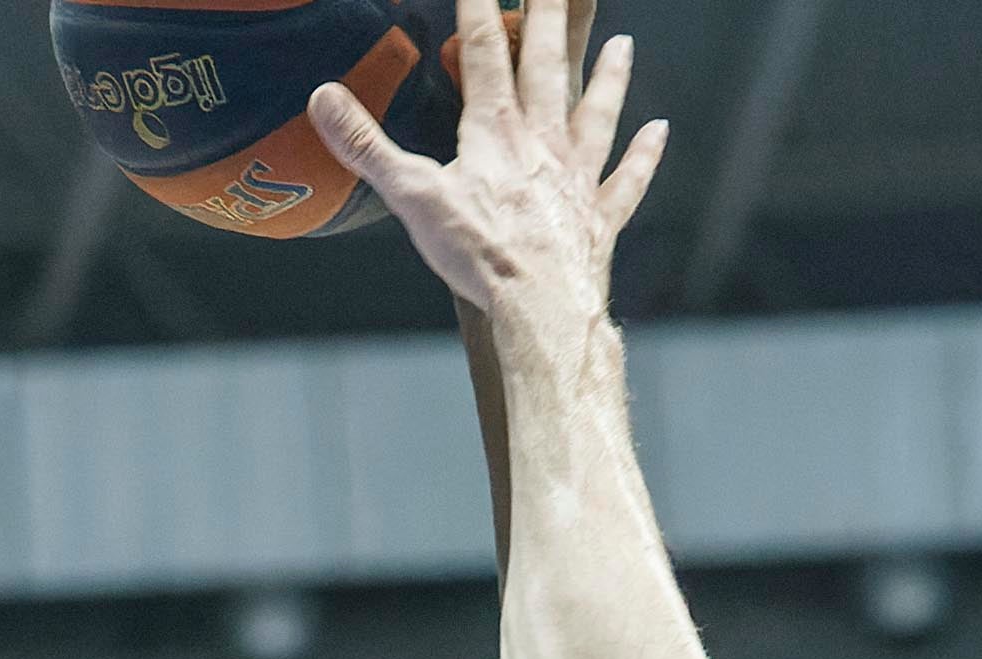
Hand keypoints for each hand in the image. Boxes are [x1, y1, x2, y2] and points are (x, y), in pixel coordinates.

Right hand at [312, 0, 666, 343]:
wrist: (540, 306)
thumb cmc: (479, 253)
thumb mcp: (411, 196)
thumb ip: (366, 145)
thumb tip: (323, 98)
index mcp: (495, 130)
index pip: (482, 50)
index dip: (479, 6)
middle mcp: (543, 141)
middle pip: (548, 64)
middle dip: (552, 17)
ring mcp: (577, 177)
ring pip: (597, 113)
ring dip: (611, 77)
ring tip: (624, 42)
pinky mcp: (599, 217)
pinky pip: (626, 180)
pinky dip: (643, 156)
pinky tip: (659, 132)